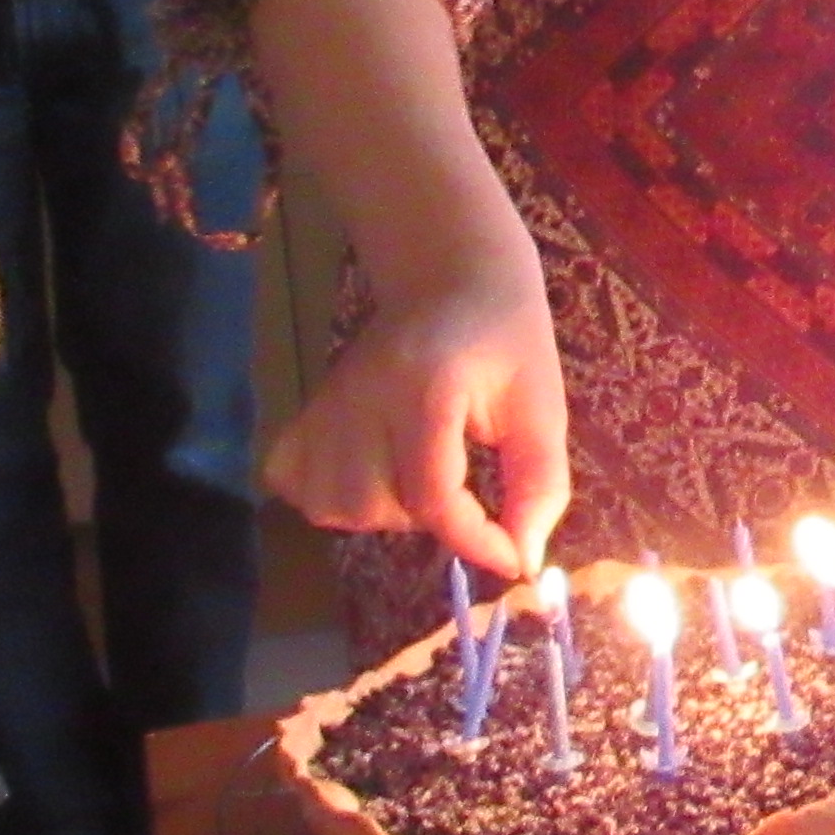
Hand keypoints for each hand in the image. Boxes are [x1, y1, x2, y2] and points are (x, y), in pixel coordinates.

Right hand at [264, 242, 570, 581]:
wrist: (450, 274)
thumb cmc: (505, 337)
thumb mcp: (542, 405)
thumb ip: (538, 483)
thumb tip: (523, 559)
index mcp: (426, 388)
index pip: (431, 494)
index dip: (475, 541)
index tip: (512, 555)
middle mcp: (363, 395)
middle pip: (374, 506)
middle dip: (427, 520)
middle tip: (461, 487)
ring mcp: (327, 402)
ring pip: (330, 505)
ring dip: (380, 513)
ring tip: (417, 481)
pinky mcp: (308, 408)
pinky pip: (292, 481)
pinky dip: (330, 495)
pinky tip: (372, 475)